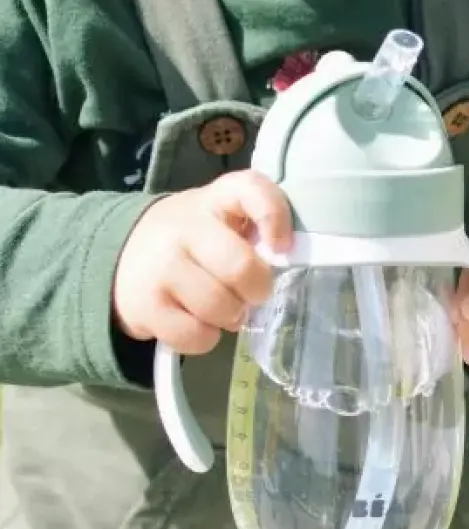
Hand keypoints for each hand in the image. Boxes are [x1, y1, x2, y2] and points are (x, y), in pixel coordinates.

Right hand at [113, 170, 292, 354]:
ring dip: (232, 316)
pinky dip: (206, 338)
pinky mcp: (144, 305)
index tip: (283, 246)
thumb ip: (255, 229)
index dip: (275, 217)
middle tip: (252, 293)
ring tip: (223, 308)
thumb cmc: (195, 237)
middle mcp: (184, 227)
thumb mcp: (224, 218)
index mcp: (216, 198)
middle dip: (258, 289)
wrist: (125, 252)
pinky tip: (198, 322)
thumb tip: (284, 263)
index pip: (251, 190)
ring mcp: (160, 266)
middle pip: (240, 267)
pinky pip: (195, 335)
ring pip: (219, 306)